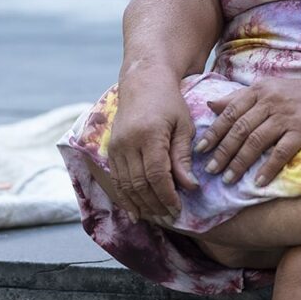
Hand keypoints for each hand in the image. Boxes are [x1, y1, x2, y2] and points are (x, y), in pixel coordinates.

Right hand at [107, 72, 198, 222]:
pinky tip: (136, 211)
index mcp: (149, 134)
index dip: (167, 195)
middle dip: (155, 203)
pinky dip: (125, 197)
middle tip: (170, 216)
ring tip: (156, 216)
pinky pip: (116, 179)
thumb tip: (189, 186)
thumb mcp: (184, 125)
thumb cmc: (170, 102)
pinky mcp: (110, 149)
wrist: (143, 83)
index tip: (178, 208)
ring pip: (125, 185)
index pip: (157, 174)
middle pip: (139, 183)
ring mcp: (116, 146)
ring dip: (140, 204)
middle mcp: (128, 142)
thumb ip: (183, 156)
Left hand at [194, 77, 300, 186]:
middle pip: (240, 129)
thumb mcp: (269, 89)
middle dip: (223, 151)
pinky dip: (268, 168)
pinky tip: (258, 181)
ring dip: (240, 162)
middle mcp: (271, 101)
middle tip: (210, 170)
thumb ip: (240, 98)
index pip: (230, 112)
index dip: (213, 132)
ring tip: (229, 179)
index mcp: (259, 90)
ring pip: (256, 141)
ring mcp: (287, 116)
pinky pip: (281, 152)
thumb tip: (211, 105)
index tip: (200, 149)